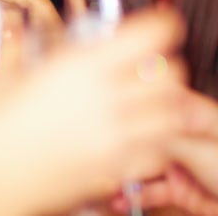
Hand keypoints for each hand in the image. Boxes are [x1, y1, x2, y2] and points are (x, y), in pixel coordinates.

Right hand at [0, 6, 205, 215]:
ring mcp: (103, 152)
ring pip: (166, 122)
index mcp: (67, 74)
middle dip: (159, 68)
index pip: (146, 38)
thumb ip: (7, 61)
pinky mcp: (97, 184)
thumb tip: (13, 40)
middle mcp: (97, 111)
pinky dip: (142, 145)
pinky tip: (113, 138)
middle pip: (168, 80)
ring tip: (130, 100)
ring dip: (157, 107)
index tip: (144, 27)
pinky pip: (143, 160)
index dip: (152, 27)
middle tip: (135, 63)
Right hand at [111, 92, 217, 214]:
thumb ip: (162, 134)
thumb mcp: (200, 149)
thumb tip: (133, 119)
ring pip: (144, 165)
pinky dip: (134, 197)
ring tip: (109, 182)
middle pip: (145, 136)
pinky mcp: (182, 191)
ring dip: (124, 175)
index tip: (106, 110)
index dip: (132, 107)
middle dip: (123, 147)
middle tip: (103, 153)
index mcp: (198, 118)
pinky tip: (122, 200)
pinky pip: (150, 191)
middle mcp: (189, 139)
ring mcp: (185, 166)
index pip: (158, 103)